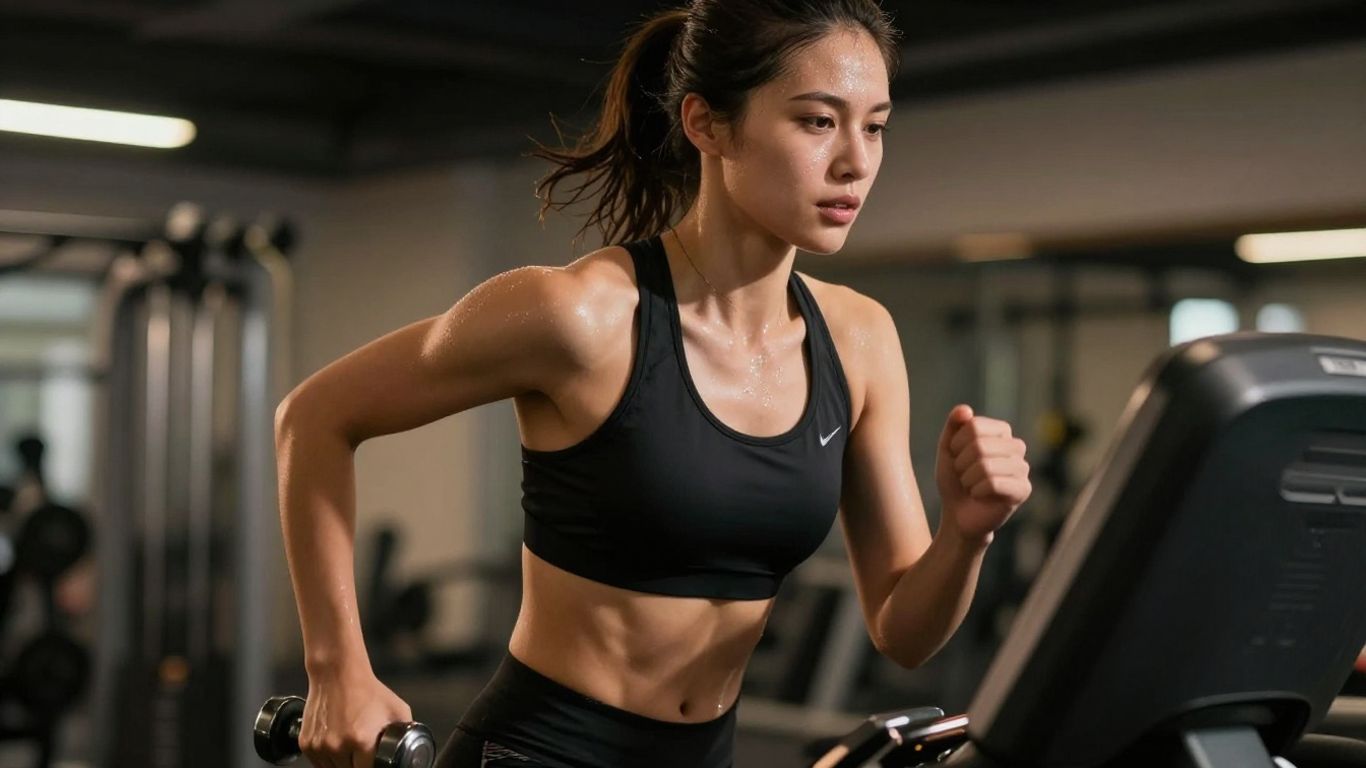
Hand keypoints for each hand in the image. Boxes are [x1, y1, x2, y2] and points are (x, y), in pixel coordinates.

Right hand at [300, 665, 411, 767]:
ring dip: (342, 765)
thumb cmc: (367, 690)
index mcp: (361, 741)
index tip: (374, 762)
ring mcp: (319, 746)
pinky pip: (318, 763)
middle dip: (358, 765)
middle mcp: (337, 746)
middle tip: (363, 754)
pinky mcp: (306, 743)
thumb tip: (411, 747)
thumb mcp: (397, 710)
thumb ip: (406, 732)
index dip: (372, 767)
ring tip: (350, 748)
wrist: (338, 673)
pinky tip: (337, 745)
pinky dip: (327, 760)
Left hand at [935, 404, 1031, 546]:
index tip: (957, 457)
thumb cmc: (955, 479)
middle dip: (962, 464)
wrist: (958, 514)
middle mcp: (1016, 446)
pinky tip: (981, 496)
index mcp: (1001, 431)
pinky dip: (977, 492)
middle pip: (979, 445)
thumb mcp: (948, 449)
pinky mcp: (1023, 490)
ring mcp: (1023, 468)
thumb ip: (954, 426)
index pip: (973, 425)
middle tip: (964, 475)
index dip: (956, 444)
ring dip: (968, 479)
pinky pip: (993, 484)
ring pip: (985, 466)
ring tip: (972, 486)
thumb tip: (965, 409)